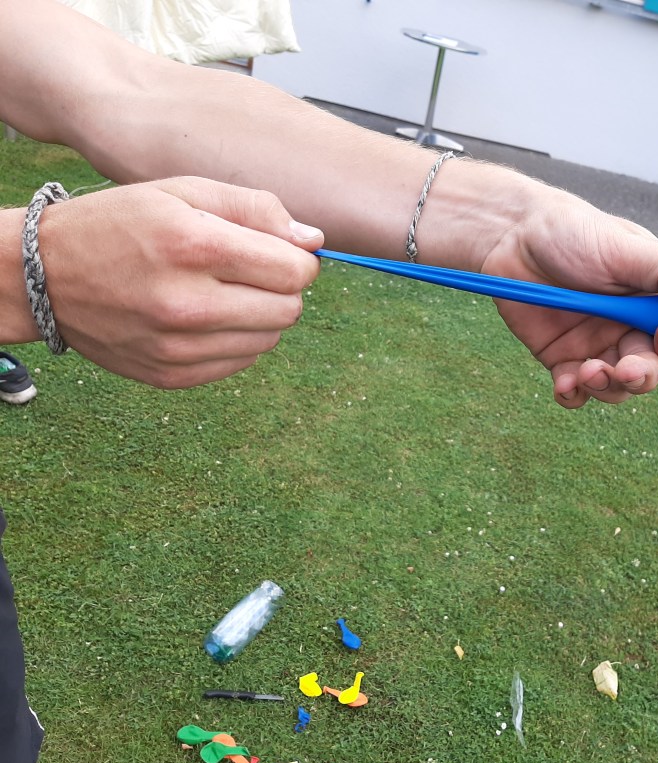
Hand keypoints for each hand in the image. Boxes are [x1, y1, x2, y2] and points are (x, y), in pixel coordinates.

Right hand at [40, 177, 321, 387]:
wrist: (43, 275)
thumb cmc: (121, 223)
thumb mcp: (183, 192)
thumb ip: (256, 210)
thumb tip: (314, 242)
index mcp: (194, 246)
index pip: (295, 271)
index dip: (297, 259)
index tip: (279, 252)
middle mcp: (187, 303)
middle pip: (289, 309)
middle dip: (282, 288)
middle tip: (249, 271)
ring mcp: (178, 346)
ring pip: (270, 339)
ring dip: (260, 315)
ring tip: (221, 292)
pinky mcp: (172, 376)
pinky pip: (241, 361)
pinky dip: (235, 339)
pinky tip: (204, 317)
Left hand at [481, 189, 657, 407]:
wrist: (513, 235)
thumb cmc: (575, 232)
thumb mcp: (629, 246)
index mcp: (654, 302)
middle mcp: (629, 329)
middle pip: (652, 371)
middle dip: (643, 376)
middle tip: (625, 369)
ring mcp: (595, 347)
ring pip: (616, 388)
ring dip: (608, 387)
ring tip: (587, 370)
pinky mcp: (561, 360)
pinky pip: (574, 392)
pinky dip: (572, 395)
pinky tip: (564, 383)